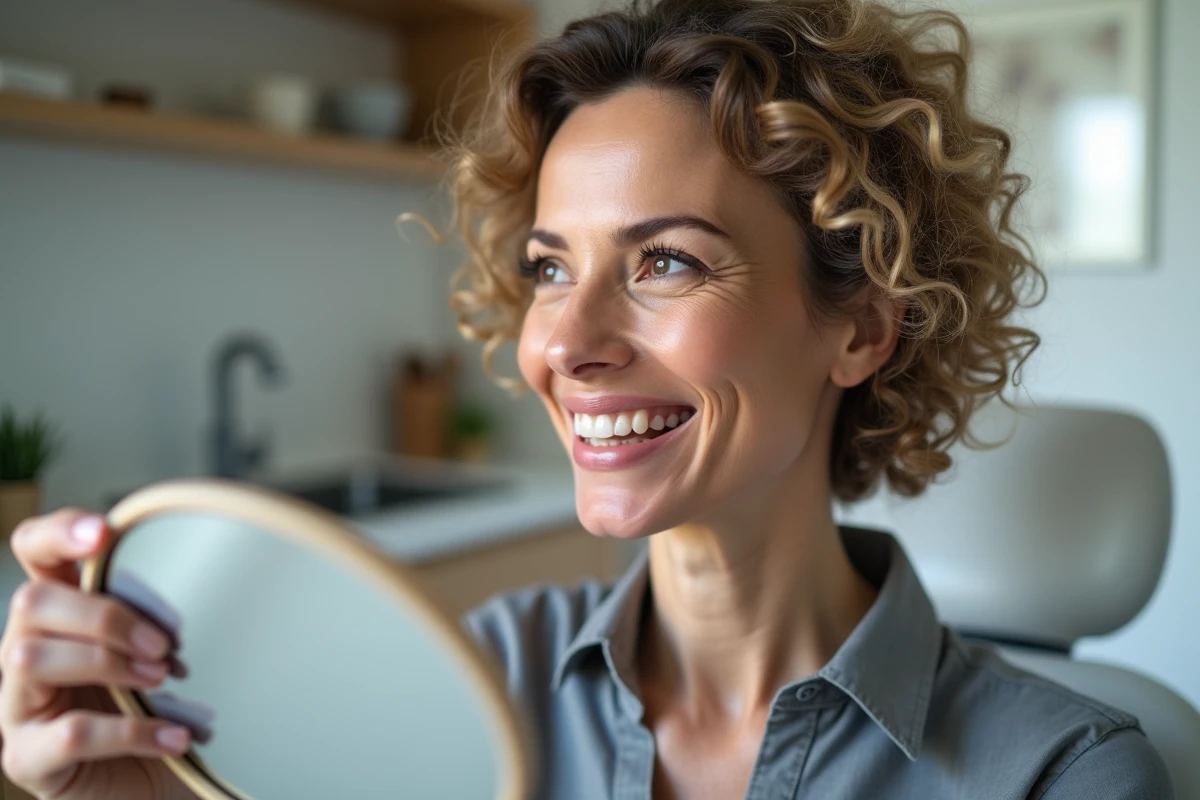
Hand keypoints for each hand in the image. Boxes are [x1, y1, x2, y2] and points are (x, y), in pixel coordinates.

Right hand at [0, 509, 194, 798]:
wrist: (160, 784)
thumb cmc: (159, 708)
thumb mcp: (160, 648)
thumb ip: (156, 607)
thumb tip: (207, 561)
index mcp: (59, 613)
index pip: (32, 550)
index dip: (57, 533)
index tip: (102, 534)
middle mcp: (25, 653)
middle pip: (31, 602)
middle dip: (104, 615)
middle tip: (164, 644)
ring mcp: (19, 707)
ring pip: (31, 659)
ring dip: (108, 663)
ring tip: (163, 681)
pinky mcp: (30, 759)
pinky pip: (69, 734)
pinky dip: (132, 731)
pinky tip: (175, 736)